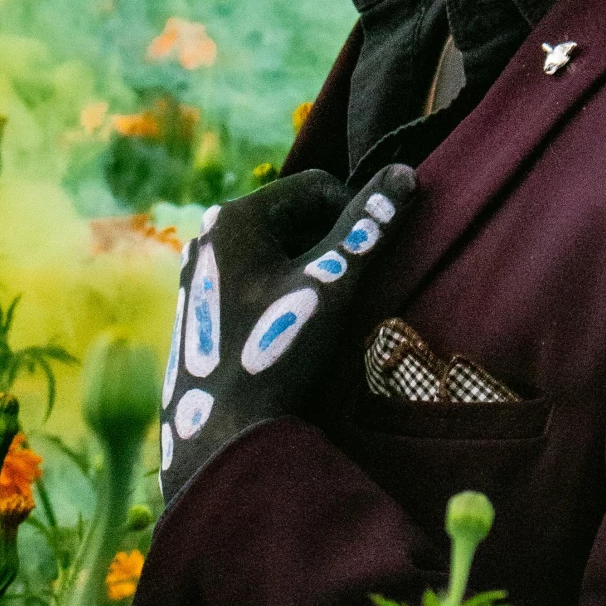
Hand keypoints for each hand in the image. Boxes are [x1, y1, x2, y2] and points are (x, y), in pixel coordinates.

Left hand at [157, 163, 416, 505]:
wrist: (217, 433)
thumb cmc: (276, 350)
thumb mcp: (332, 284)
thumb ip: (369, 226)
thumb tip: (405, 172)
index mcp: (235, 217)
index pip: (319, 186)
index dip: (353, 219)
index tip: (360, 269)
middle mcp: (209, 234)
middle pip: (295, 216)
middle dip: (327, 247)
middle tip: (340, 296)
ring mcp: (199, 271)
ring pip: (277, 249)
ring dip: (307, 272)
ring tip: (314, 318)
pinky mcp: (199, 304)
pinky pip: (255, 277)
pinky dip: (281, 293)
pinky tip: (286, 333)